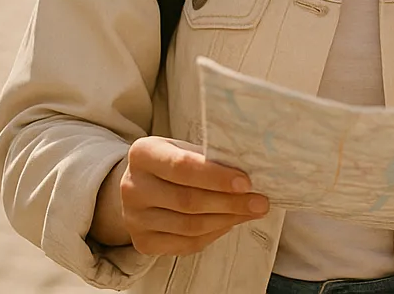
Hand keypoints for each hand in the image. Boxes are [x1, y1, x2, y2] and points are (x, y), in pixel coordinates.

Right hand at [100, 136, 267, 254]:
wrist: (144, 184)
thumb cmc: (176, 161)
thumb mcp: (188, 148)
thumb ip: (213, 158)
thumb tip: (256, 172)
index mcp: (143, 154)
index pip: (182, 167)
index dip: (216, 177)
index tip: (247, 183)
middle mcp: (132, 187)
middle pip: (187, 200)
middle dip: (230, 202)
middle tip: (260, 202)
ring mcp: (134, 218)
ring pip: (189, 226)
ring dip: (228, 219)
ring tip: (252, 211)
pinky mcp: (142, 242)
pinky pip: (185, 244)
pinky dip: (214, 234)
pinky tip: (231, 222)